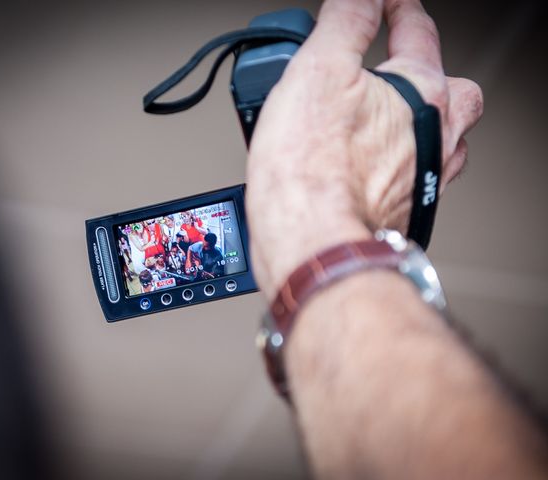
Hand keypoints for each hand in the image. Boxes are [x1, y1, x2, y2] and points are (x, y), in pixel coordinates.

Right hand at [246, 0, 482, 300]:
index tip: (387, 2)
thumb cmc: (313, 169)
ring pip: (441, 140)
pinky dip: (397, 164)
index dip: (398, 8)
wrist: (311, 241)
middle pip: (453, 93)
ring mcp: (423, 180)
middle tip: (398, 70)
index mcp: (423, 95)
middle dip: (429, 74)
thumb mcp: (319, 68)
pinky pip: (413, 176)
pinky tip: (369, 166)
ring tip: (385, 119)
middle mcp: (436, 139)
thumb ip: (347, 20)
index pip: (418, 32)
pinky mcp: (403, 212)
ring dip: (419, 124)